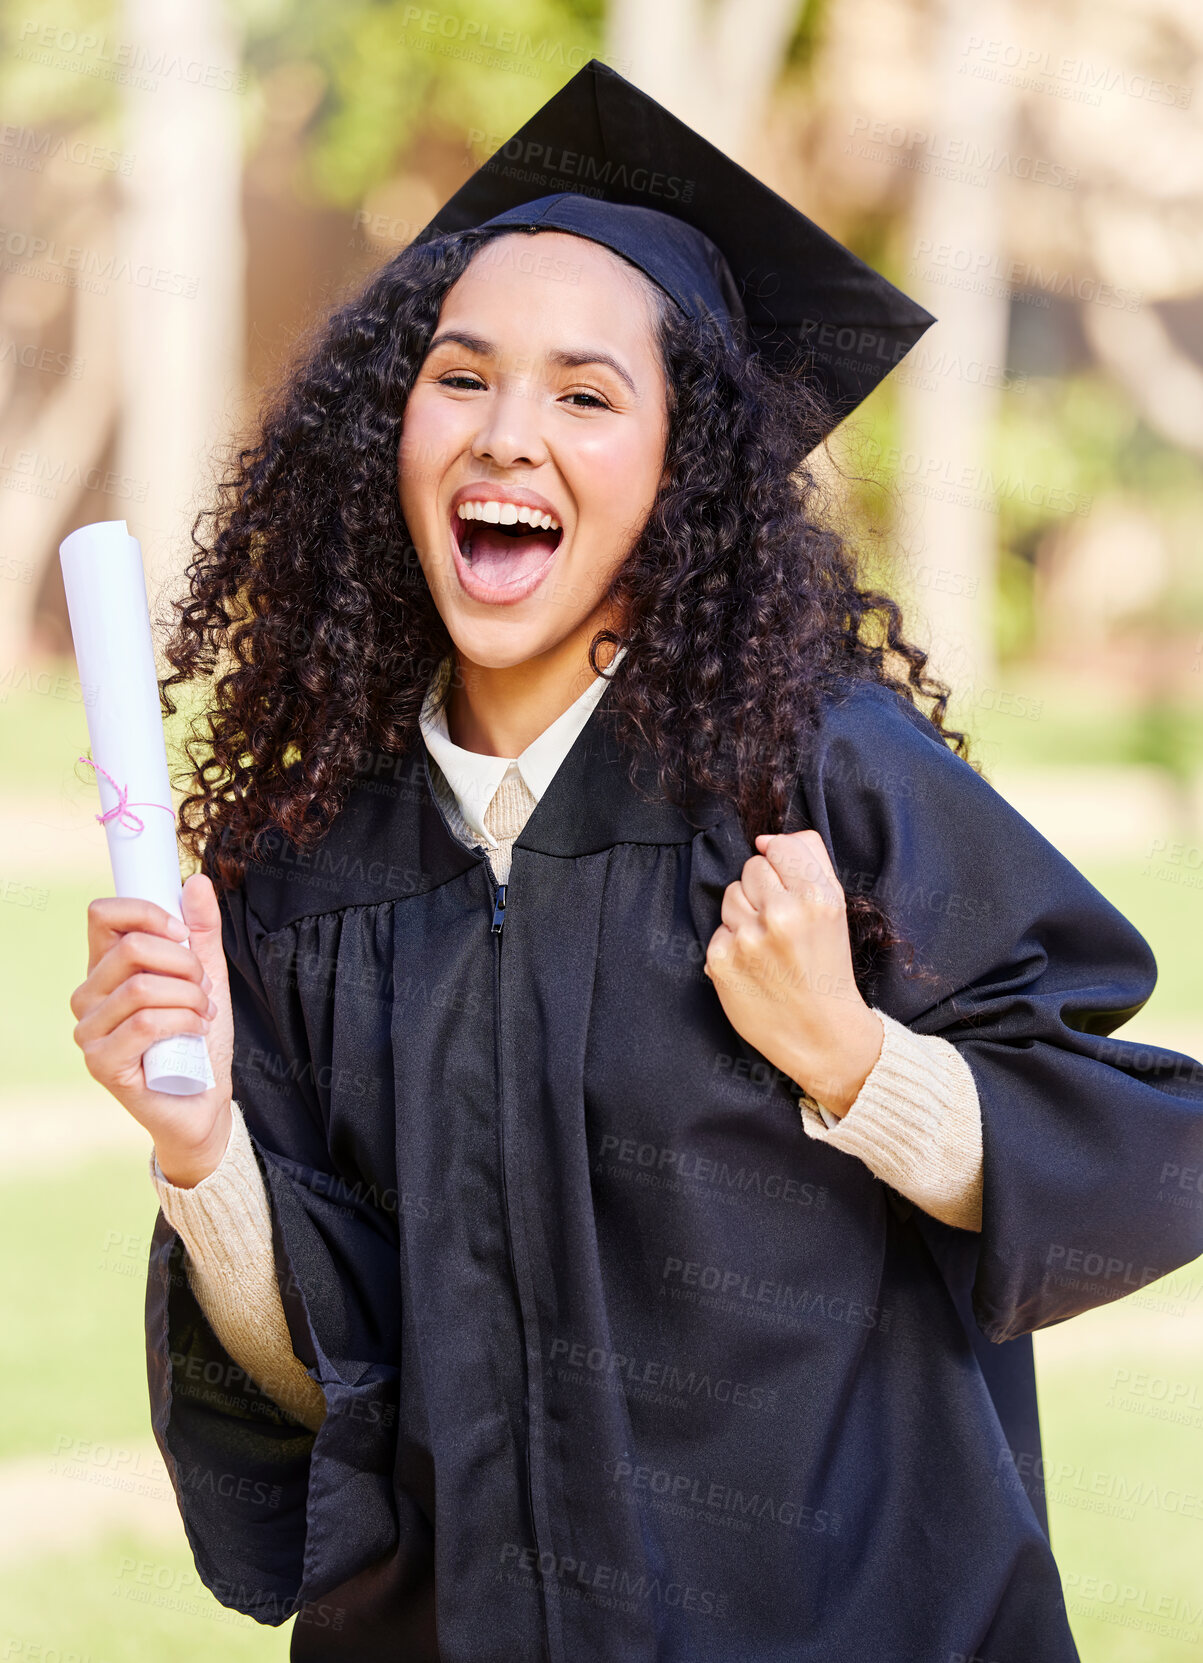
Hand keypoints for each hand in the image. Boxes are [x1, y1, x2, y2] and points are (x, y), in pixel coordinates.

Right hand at [70, 871, 234, 1185]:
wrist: (204, 1101)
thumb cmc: (198, 1039)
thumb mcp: (208, 976)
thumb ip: (202, 931)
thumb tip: (196, 881)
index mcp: (104, 969)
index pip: (102, 915)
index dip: (146, 912)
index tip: (182, 932)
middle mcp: (87, 996)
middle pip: (131, 948)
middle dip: (184, 962)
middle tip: (204, 987)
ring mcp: (88, 1032)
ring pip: (142, 987)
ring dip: (190, 996)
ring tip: (205, 1012)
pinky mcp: (101, 1063)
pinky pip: (144, 1023)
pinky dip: (182, 1021)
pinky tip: (197, 1030)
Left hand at [704, 830, 882, 1116]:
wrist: (822, 1035)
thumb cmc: (828, 966)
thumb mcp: (836, 907)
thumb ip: (808, 859)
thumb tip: (764, 840)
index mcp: (816, 896)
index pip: (778, 848)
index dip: (782, 867)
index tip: (788, 889)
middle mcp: (782, 914)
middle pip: (751, 868)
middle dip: (763, 891)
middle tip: (781, 925)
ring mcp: (748, 939)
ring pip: (730, 896)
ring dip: (744, 915)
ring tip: (767, 945)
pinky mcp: (722, 961)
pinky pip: (718, 930)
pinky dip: (731, 946)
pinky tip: (752, 966)